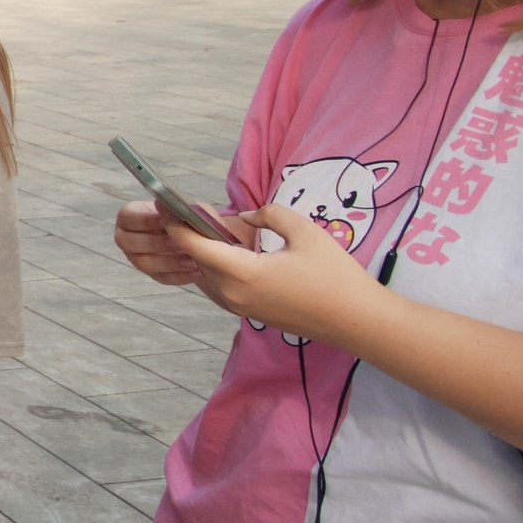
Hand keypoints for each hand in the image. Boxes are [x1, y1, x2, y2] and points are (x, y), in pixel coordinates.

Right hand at [114, 199, 201, 286]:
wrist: (203, 238)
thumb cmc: (189, 218)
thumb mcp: (186, 209)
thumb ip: (176, 211)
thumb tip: (169, 211)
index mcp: (130, 215)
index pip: (127, 217)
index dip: (146, 221)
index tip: (167, 222)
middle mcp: (127, 237)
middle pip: (128, 242)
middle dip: (156, 243)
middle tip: (180, 243)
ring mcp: (137, 257)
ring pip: (144, 263)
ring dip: (170, 262)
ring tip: (193, 260)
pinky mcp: (152, 273)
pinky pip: (160, 277)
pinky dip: (179, 275)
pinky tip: (196, 271)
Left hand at [165, 201, 382, 345]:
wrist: (357, 321)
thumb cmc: (335, 275)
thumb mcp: (304, 231)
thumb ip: (268, 214)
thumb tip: (247, 216)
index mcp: (242, 273)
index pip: (192, 245)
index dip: (175, 222)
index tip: (164, 202)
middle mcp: (233, 294)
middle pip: (196, 259)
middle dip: (191, 234)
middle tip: (193, 209)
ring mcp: (239, 308)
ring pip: (206, 274)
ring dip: (204, 252)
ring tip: (213, 228)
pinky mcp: (248, 314)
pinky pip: (219, 286)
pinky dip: (217, 267)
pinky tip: (230, 251)